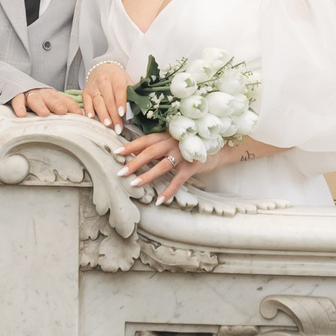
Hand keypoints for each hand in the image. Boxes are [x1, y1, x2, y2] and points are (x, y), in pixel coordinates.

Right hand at [10, 88, 78, 117]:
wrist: (13, 81)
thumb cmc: (35, 98)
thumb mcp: (48, 102)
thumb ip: (59, 109)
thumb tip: (77, 120)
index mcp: (52, 95)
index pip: (64, 99)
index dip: (72, 106)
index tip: (79, 115)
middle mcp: (42, 94)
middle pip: (51, 98)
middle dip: (57, 104)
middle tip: (63, 111)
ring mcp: (29, 94)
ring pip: (35, 99)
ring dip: (40, 106)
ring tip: (44, 113)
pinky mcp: (15, 95)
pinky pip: (18, 100)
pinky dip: (19, 106)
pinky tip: (21, 114)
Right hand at [80, 61, 129, 129]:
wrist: (102, 68)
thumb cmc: (117, 78)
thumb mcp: (127, 81)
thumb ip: (131, 93)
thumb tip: (136, 109)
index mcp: (116, 77)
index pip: (119, 91)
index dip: (120, 103)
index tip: (122, 114)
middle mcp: (103, 81)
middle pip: (108, 100)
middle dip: (114, 115)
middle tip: (118, 127)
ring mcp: (93, 87)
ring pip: (98, 103)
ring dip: (103, 115)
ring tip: (108, 125)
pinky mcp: (85, 92)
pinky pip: (86, 103)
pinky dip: (89, 111)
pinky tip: (92, 118)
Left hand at [122, 132, 255, 202]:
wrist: (220, 146)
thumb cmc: (193, 143)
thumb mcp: (176, 139)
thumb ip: (160, 144)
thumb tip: (139, 153)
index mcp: (167, 135)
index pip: (145, 140)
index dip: (130, 146)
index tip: (116, 152)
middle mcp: (174, 142)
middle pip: (150, 152)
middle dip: (134, 162)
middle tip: (120, 171)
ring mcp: (184, 154)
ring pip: (162, 166)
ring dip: (147, 176)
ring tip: (134, 184)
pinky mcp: (193, 166)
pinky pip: (178, 181)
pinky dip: (169, 191)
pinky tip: (160, 200)